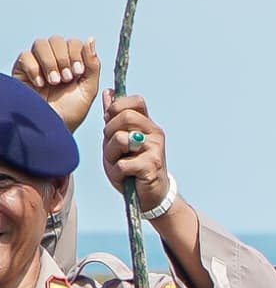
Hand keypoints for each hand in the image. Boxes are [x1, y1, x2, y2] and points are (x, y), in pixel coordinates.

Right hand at [12, 38, 100, 131]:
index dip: (77, 54)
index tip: (78, 73)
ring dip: (50, 62)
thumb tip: (91, 39)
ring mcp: (37, 63)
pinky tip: (40, 84)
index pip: (74, 42)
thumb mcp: (88, 89)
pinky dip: (34, 68)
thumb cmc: (70, 111)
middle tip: (67, 79)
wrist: (50, 127)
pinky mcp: (21, 69)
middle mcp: (54, 60)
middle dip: (64, 58)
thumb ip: (92, 65)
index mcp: (72, 63)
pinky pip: (25, 55)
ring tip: (54, 81)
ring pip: (40, 43)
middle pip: (57, 39)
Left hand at [97, 95, 172, 215]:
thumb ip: (113, 118)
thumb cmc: (132, 166)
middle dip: (110, 131)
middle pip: (125, 116)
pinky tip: (125, 176)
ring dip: (111, 154)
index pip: (136, 101)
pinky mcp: (151, 166)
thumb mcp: (118, 140)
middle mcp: (155, 134)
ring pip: (121, 139)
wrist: (150, 195)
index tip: (111, 120)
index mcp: (147, 125)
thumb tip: (109, 92)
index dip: (119, 106)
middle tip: (113, 146)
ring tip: (119, 163)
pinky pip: (122, 163)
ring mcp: (155, 149)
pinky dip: (117, 172)